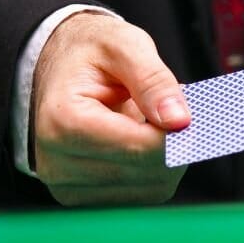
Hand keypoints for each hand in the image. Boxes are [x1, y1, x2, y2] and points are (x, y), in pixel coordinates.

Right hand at [32, 13, 189, 205]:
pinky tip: (140, 143)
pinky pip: (140, 196)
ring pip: (150, 190)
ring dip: (166, 159)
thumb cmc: (88, 53)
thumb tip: (180, 121)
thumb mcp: (123, 44)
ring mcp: (66, 187)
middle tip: (173, 111)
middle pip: (148, 173)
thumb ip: (153, 80)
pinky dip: (153, 171)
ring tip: (150, 123)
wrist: (56, 68)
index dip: (176, 132)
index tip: (187, 110)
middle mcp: (57, 163)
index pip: (140, 147)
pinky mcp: (80, 198)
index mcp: (63, 122)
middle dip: (174, 144)